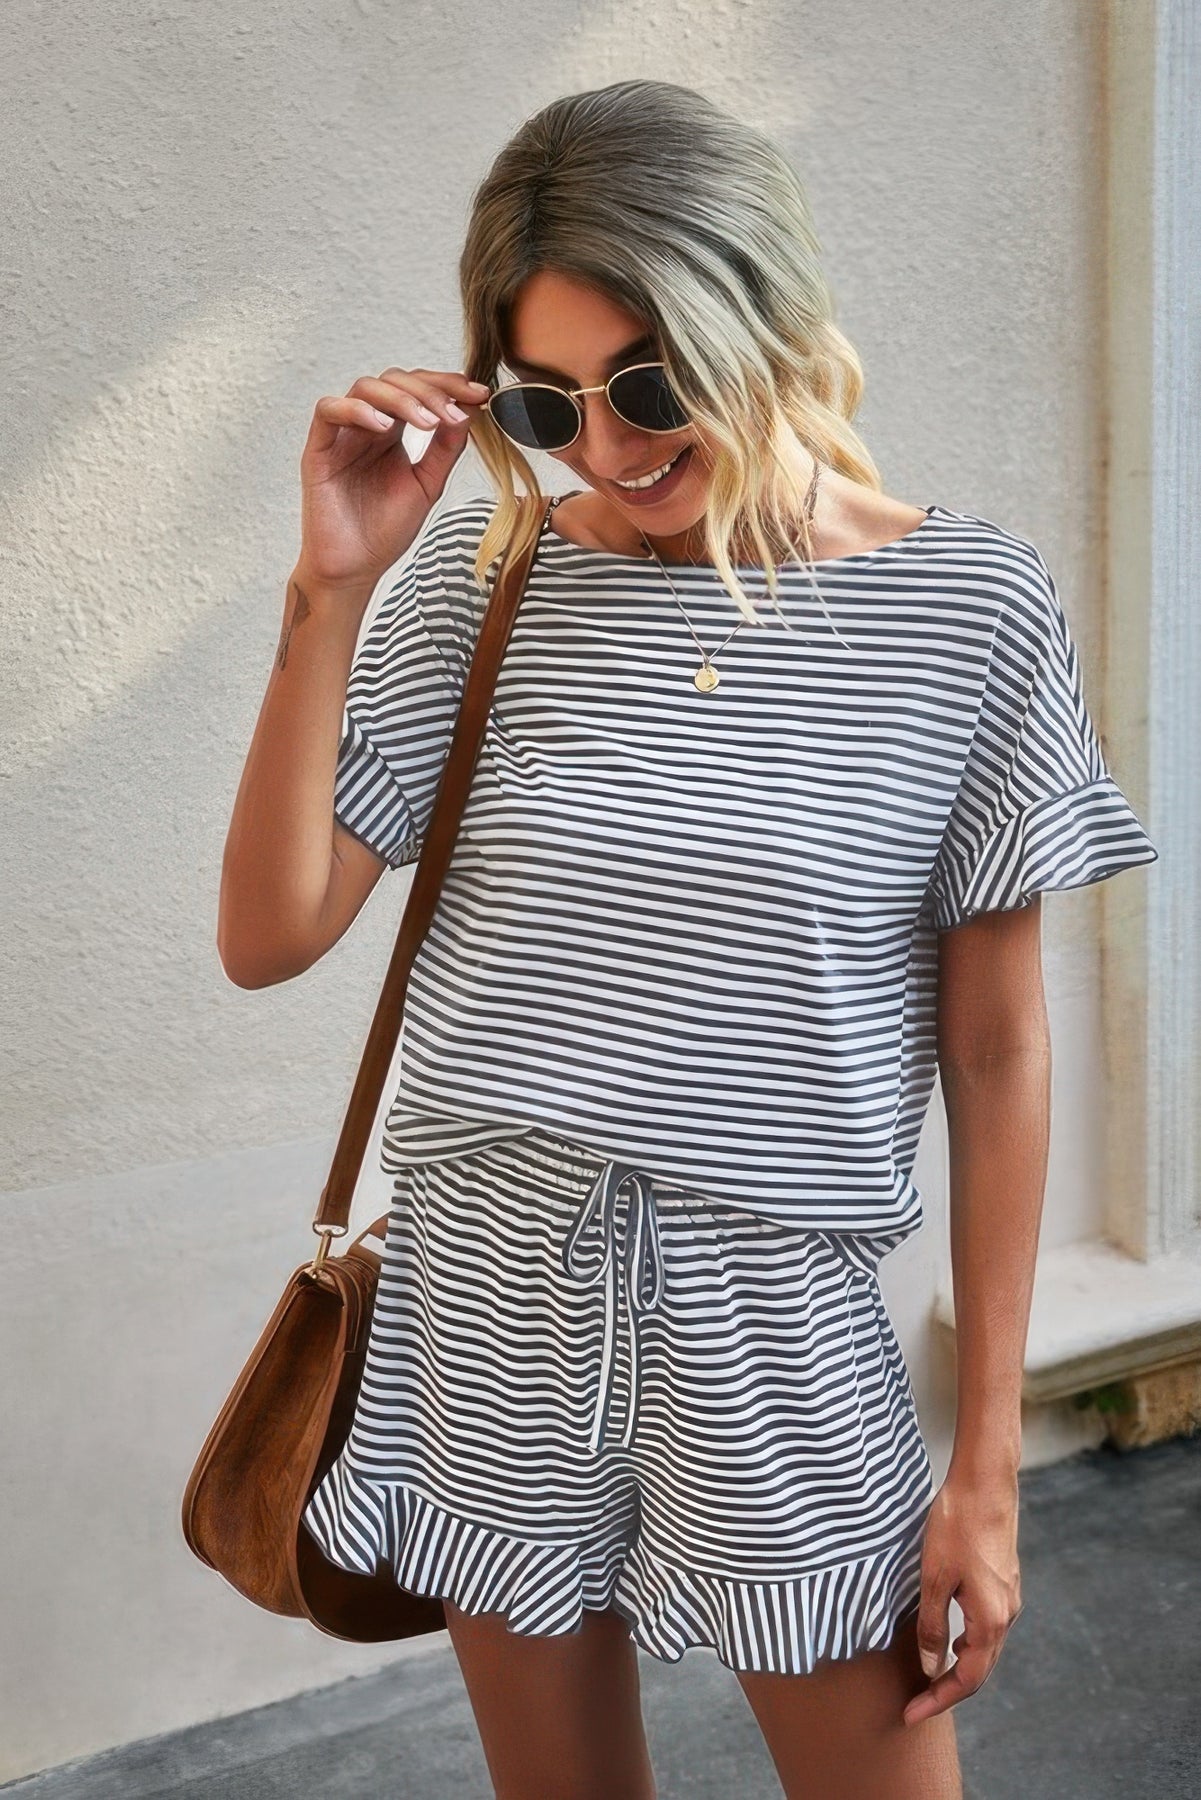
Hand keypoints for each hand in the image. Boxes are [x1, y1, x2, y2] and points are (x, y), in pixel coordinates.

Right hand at [293, 366, 491, 599]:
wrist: (356, 569)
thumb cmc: (386, 531)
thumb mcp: (428, 485)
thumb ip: (446, 448)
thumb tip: (469, 409)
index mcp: (392, 432)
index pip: (418, 390)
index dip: (448, 386)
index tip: (479, 394)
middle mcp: (367, 427)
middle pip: (394, 380)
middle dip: (429, 390)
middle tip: (454, 411)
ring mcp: (342, 435)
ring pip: (365, 388)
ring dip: (400, 399)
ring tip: (427, 424)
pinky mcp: (319, 450)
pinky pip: (328, 411)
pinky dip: (356, 410)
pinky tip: (383, 426)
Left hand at [903, 1469, 1022, 1727]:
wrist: (986, 1483)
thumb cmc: (957, 1526)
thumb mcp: (934, 1577)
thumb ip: (932, 1625)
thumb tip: (930, 1666)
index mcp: (990, 1620)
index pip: (967, 1679)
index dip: (939, 1700)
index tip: (911, 1714)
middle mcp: (1005, 1615)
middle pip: (978, 1669)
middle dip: (946, 1690)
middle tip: (914, 1704)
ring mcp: (1007, 1598)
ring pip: (983, 1648)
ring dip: (957, 1667)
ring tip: (926, 1678)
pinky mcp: (1002, 1581)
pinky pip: (984, 1626)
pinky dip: (965, 1643)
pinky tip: (945, 1638)